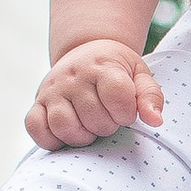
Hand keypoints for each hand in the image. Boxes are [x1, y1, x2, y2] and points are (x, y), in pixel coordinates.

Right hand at [29, 38, 163, 149]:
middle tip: (107, 118)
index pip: (118, 97)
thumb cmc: (117, 69)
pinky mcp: (38, 102)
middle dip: (106, 127)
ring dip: (81, 136)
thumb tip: (155, 121)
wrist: (85, 51)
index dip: (126, 113)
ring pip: (63, 125)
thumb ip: (150, 96)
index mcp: (102, 67)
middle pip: (93, 118)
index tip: (125, 112)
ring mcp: (52, 90)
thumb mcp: (140, 74)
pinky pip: (36, 127)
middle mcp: (73, 76)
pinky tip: (66, 134)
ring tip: (89, 128)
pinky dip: (50, 139)